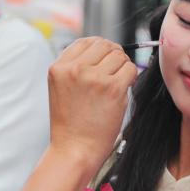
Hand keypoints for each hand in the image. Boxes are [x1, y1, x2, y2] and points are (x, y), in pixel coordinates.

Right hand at [47, 37, 136, 172]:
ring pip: (120, 56)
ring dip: (122, 69)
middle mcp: (74, 69)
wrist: (75, 150)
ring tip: (114, 87)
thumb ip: (76, 67)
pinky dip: (131, 78)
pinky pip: (131, 69)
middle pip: (105, 45)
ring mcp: (93, 77)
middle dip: (113, 56)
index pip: (86, 41)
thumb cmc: (71, 124)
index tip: (104, 61)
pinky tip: (121, 92)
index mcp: (58, 68)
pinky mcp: (112, 88)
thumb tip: (105, 49)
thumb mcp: (62, 89)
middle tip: (113, 74)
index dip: (100, 49)